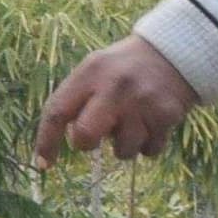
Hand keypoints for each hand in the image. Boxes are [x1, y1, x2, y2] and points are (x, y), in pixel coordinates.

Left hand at [37, 36, 195, 164]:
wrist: (174, 54)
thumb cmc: (123, 70)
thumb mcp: (94, 71)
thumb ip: (76, 101)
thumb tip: (60, 143)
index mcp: (90, 72)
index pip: (57, 111)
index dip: (46, 141)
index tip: (44, 164)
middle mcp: (114, 87)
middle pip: (85, 137)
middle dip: (86, 144)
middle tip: (97, 136)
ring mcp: (142, 102)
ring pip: (122, 151)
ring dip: (124, 145)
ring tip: (132, 121)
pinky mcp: (166, 116)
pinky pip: (149, 151)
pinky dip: (147, 144)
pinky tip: (150, 123)